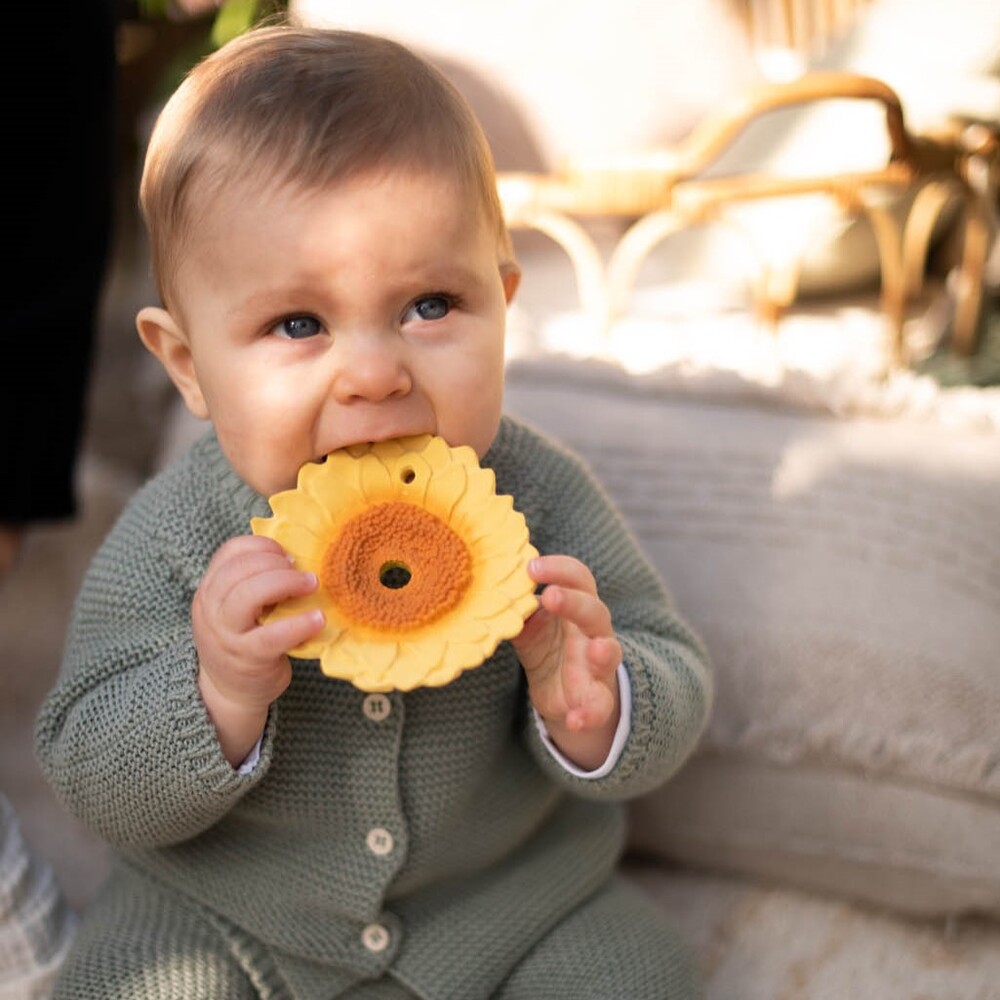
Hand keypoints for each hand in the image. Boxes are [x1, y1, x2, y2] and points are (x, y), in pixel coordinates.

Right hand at [192, 534, 323, 764]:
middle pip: (238, 569)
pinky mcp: (247, 658)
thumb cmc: (244, 640)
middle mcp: (211, 609)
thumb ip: (254, 582)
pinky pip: (273, 636)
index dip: (262, 546)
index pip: (229, 552)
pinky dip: (299, 624)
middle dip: (276, 562)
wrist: (230, 693)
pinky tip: (318, 619)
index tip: (287, 555)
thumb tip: (296, 554)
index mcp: (209, 589)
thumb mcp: (237, 608)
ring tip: (311, 584)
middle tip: (303, 571)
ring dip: (286, 583)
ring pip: (248, 595)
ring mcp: (226, 635)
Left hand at [511, 555, 621, 770]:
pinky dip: (589, 714)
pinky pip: (601, 706)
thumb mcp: (529, 628)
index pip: (578, 578)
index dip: (559, 569)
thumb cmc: (549, 647)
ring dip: (604, 651)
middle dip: (575, 602)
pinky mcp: (598, 697)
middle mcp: (593, 630)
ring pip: (610, 652)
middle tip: (551, 596)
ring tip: (596, 650)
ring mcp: (599, 664)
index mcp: (576, 606)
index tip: (531, 567)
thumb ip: (517, 612)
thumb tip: (489, 592)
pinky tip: (575, 720)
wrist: (566, 695)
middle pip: (594, 610)